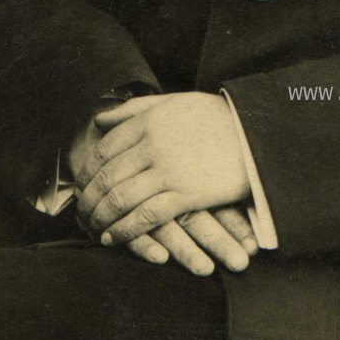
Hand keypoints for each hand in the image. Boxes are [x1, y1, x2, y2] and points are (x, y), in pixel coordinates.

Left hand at [75, 92, 250, 252]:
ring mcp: (169, 170)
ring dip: (101, 218)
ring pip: (120, 199)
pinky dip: (124, 230)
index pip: (104, 150)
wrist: (259, 134)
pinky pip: (145, 216)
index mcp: (149, 121)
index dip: (87, 173)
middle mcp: (153, 145)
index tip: (81, 187)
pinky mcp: (186, 194)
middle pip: (107, 177)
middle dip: (88, 200)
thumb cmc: (218, 118)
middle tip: (80, 214)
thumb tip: (100, 118)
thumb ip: (137, 108)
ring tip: (93, 228)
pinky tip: (112, 237)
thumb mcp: (176, 102)